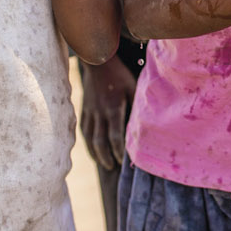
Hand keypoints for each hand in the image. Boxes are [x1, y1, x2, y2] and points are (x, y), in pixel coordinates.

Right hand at [80, 53, 136, 168]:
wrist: (97, 63)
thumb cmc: (120, 75)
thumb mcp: (133, 88)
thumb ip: (137, 106)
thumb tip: (146, 124)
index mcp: (112, 108)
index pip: (114, 135)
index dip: (118, 151)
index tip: (123, 161)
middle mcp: (99, 113)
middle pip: (99, 141)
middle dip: (105, 156)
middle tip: (112, 167)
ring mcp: (89, 112)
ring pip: (89, 138)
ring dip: (95, 153)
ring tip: (103, 164)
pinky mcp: (84, 110)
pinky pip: (83, 130)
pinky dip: (87, 143)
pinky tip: (93, 150)